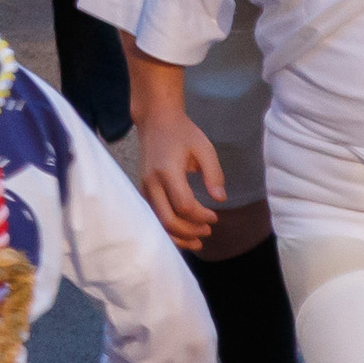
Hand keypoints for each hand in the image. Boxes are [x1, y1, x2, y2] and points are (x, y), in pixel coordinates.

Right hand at [133, 107, 226, 249]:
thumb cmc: (183, 133)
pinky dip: (169, 230)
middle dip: (190, 231)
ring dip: (178, 236)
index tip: (216, 216)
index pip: (184, 205)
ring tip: (198, 241)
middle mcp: (151, 182)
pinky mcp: (144, 191)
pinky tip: (184, 234)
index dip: (201, 216)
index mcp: (167, 170)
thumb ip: (214, 174)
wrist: (155, 121)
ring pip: (158, 222)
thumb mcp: (204, 148)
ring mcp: (145, 188)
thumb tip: (220, 199)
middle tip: (208, 231)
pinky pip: (154, 217)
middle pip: (168, 220)